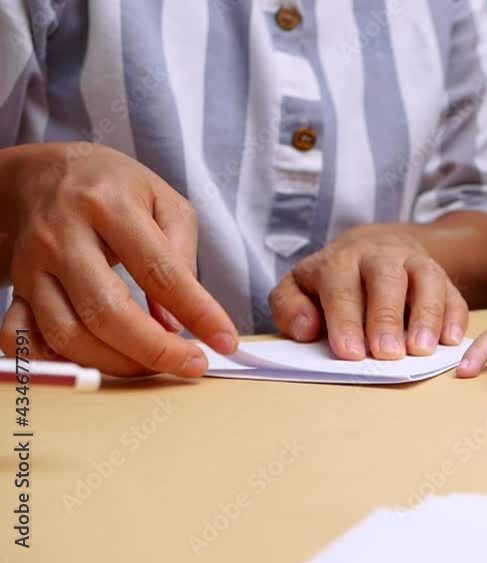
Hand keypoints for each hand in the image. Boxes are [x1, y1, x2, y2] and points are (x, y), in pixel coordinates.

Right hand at [0, 143, 238, 375]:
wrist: (46, 173)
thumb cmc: (115, 189)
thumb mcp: (165, 202)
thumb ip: (181, 257)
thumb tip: (176, 323)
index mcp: (108, 205)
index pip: (160, 272)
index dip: (197, 313)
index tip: (225, 340)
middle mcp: (62, 234)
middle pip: (107, 312)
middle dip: (156, 350)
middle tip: (191, 363)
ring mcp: (31, 264)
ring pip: (68, 334)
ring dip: (118, 363)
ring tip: (155, 365)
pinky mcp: (15, 287)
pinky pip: (23, 339)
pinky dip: (60, 362)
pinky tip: (98, 361)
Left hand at [268, 224, 468, 359]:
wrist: (375, 246)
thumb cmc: (333, 280)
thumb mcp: (298, 287)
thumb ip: (290, 307)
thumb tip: (306, 329)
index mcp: (340, 261)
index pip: (341, 287)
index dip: (345, 320)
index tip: (350, 352)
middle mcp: (380, 256)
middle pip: (386, 279)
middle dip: (387, 317)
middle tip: (387, 354)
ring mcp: (414, 263)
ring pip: (425, 279)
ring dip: (426, 315)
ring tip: (421, 350)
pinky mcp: (441, 275)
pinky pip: (453, 291)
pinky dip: (454, 315)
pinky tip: (451, 340)